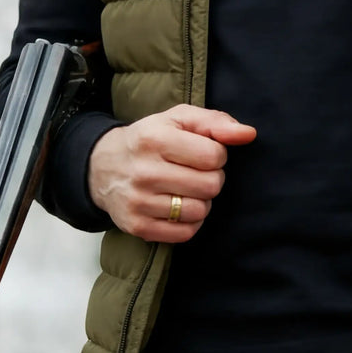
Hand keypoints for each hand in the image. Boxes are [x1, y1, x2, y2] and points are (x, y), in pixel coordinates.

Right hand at [87, 104, 256, 241]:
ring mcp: (139, 202)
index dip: (216, 155)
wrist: (102, 167)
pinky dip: (190, 221)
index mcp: (155, 138)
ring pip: (200, 210)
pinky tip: (178, 206)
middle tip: (195, 172)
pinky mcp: (137, 226)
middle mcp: (144, 171)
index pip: (214, 156)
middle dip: (211, 178)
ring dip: (201, 200)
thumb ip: (216, 122)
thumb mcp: (178, 119)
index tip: (202, 153)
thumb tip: (248, 134)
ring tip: (186, 189)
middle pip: (211, 185)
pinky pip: (185, 233)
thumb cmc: (150, 139)